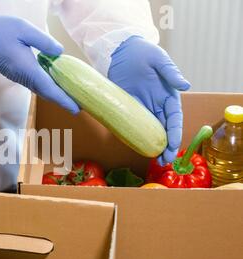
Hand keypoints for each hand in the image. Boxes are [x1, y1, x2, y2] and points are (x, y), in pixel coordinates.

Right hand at [0, 16, 79, 113]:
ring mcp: (19, 76)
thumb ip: (44, 41)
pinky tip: (53, 79)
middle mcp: (24, 77)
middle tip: (78, 104)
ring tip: (69, 93)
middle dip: (62, 99)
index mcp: (29, 70)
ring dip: (55, 93)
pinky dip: (46, 85)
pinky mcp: (15, 73)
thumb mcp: (25, 30)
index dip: (64, 100)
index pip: (51, 89)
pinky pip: (34, 83)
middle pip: (47, 93)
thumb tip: (60, 52)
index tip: (76, 109)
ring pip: (40, 89)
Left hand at [108, 36, 190, 163]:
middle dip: (166, 145)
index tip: (173, 145)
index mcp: (168, 95)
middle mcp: (156, 104)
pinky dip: (136, 136)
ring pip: (150, 130)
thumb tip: (185, 86)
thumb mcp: (158, 60)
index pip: (174, 118)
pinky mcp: (127, 107)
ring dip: (152, 145)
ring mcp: (142, 107)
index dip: (174, 132)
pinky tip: (137, 147)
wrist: (120, 50)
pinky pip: (133, 125)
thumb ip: (170, 73)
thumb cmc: (142, 52)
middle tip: (164, 160)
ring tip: (154, 159)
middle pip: (163, 129)